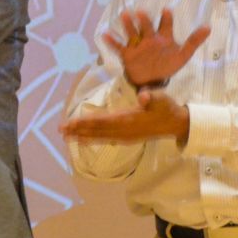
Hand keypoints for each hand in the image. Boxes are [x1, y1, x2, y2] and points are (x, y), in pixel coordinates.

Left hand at [59, 89, 190, 144]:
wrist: (176, 124)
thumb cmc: (167, 108)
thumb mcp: (162, 99)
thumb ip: (152, 97)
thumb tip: (144, 97)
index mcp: (129, 120)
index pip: (102, 121)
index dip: (85, 122)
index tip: (71, 122)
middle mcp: (124, 130)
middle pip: (97, 130)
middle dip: (78, 130)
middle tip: (61, 130)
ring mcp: (125, 136)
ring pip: (99, 136)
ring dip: (82, 136)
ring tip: (66, 136)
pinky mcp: (127, 138)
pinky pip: (106, 139)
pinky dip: (93, 139)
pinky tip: (83, 140)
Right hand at [103, 9, 209, 88]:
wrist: (152, 81)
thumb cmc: (168, 66)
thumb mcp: (183, 55)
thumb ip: (194, 41)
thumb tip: (209, 27)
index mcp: (163, 38)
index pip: (165, 25)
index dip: (167, 18)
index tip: (167, 9)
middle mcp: (149, 39)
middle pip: (147, 27)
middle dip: (144, 20)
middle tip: (141, 12)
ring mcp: (138, 46)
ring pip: (132, 33)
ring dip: (128, 25)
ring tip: (124, 14)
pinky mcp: (128, 54)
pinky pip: (119, 47)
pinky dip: (112, 42)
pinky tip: (105, 34)